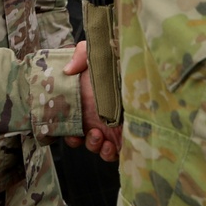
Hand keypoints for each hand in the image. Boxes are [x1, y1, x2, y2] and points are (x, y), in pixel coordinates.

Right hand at [63, 40, 121, 161]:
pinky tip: (110, 145)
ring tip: (98, 137)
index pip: (70, 119)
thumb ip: (80, 55)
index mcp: (86, 100)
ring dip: (93, 145)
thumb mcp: (97, 52)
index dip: (64, 128)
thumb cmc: (117, 61)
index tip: (65, 128)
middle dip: (79, 139)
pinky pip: (114, 152)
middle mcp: (96, 114)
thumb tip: (68, 70)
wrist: (141, 67)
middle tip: (86, 131)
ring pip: (95, 145)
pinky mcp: (125, 134)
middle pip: (80, 136)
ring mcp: (111, 126)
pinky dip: (108, 153)